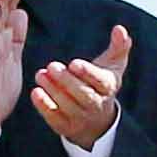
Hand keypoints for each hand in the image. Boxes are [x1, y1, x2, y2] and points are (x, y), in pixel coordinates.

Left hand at [30, 23, 132, 153]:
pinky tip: (35, 92)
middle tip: (52, 66)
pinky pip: (55, 119)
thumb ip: (118, 46)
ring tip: (40, 75)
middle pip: (84, 95)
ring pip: (68, 106)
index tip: (74, 63)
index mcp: (108, 87)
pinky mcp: (67, 128)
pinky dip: (45, 107)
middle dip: (67, 81)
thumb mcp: (112, 65)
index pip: (101, 81)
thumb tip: (120, 28)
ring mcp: (82, 118)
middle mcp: (97, 105)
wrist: (98, 121)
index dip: (88, 73)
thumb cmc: (102, 84)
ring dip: (53, 91)